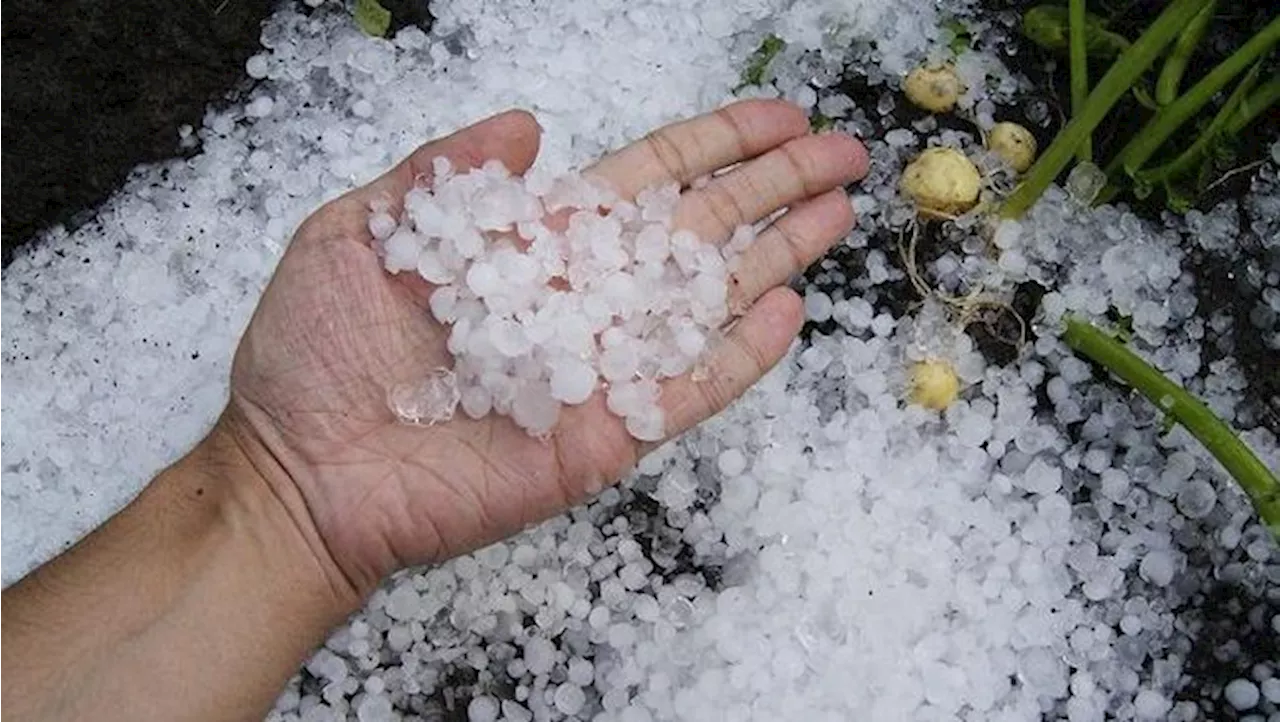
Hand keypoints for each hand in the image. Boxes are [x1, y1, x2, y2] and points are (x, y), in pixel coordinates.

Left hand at [224, 100, 868, 600]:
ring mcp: (599, 369)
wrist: (298, 472)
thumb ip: (444, 174)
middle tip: (845, 152)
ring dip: (777, 256)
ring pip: (707, 302)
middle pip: (699, 230)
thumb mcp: (359, 232)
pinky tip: (788, 313)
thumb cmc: (314, 355)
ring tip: (840, 214)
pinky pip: (686, 391)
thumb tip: (528, 121)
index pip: (647, 181)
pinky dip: (738, 356)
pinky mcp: (604, 435)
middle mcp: (581, 299)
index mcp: (535, 244)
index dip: (715, 145)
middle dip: (773, 187)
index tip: (778, 117)